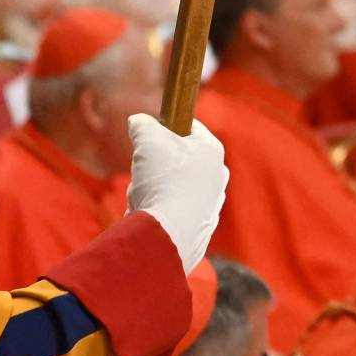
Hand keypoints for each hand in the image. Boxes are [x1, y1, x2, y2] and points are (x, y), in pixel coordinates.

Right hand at [126, 112, 228, 270]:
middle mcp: (217, 176)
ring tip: (145, 196)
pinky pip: (169, 210)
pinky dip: (155, 211)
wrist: (168, 233)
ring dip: (150, 188)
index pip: (189, 127)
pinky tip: (149, 216)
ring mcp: (210, 204)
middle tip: (143, 169)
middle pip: (176, 158)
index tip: (147, 135)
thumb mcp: (147, 138)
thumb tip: (138, 122)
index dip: (164, 127)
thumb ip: (143, 124)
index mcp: (213, 151)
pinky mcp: (199, 227)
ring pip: (170, 185)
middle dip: (153, 163)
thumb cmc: (163, 179)